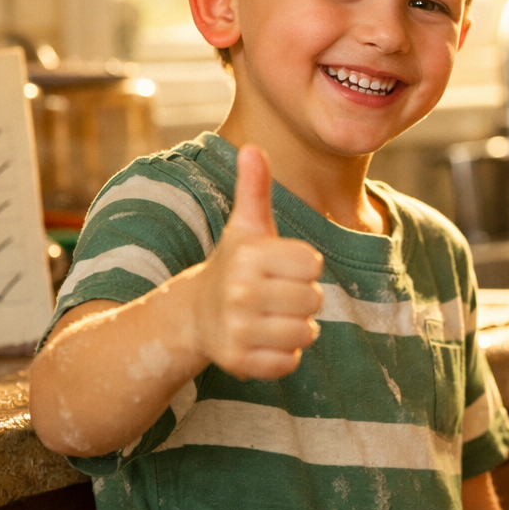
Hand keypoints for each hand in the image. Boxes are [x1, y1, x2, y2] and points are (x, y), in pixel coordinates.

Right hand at [189, 145, 323, 378]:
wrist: (194, 313)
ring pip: (305, 334)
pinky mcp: (238, 362)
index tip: (280, 267)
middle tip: (275, 295)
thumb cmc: (234, 264)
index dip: (303, 267)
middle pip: (314, 301)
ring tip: (272, 317)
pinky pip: (288, 363)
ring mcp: (237, 329)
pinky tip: (263, 340)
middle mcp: (239, 292)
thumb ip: (254, 188)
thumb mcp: (245, 226)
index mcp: (249, 255)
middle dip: (302, 299)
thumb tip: (252, 146)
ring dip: (296, 328)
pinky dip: (283, 356)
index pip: (313, 265)